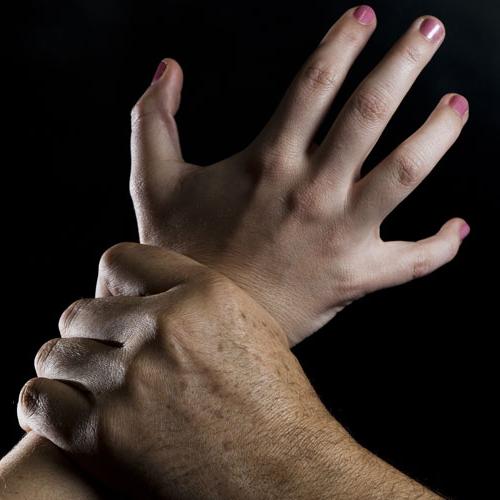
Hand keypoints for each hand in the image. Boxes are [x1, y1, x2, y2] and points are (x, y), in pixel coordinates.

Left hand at [18, 243, 438, 498]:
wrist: (283, 476)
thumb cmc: (272, 403)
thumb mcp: (250, 327)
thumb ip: (196, 298)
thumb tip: (144, 292)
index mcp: (204, 295)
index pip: (121, 261)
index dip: (113, 283)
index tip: (114, 304)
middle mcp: (164, 329)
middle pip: (81, 312)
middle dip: (89, 332)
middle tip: (104, 355)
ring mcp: (131, 381)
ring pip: (55, 354)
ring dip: (68, 368)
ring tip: (89, 384)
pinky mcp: (103, 437)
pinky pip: (40, 400)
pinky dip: (46, 403)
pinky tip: (66, 410)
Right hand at [130, 6, 468, 344]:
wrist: (202, 323)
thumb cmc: (181, 253)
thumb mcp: (151, 182)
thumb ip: (151, 118)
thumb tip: (166, 68)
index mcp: (268, 162)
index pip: (315, 83)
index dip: (343, 42)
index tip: (365, 17)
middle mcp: (311, 191)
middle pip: (370, 112)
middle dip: (405, 63)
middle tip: (431, 31)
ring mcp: (340, 235)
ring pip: (406, 172)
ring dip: (438, 134)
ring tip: (456, 105)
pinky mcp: (356, 276)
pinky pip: (414, 261)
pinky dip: (442, 245)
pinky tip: (459, 227)